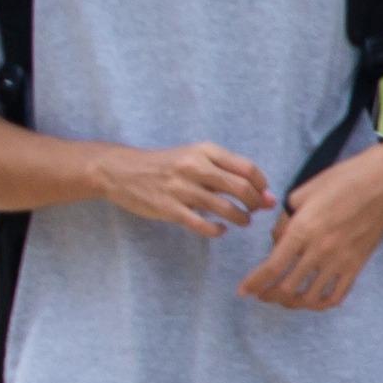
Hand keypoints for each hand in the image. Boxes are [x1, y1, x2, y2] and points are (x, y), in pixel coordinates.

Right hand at [97, 139, 274, 237]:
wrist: (119, 170)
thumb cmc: (163, 164)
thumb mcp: (192, 156)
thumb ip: (224, 171)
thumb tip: (264, 194)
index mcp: (204, 151)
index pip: (247, 169)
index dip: (262, 185)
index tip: (263, 194)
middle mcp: (194, 167)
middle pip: (241, 189)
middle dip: (256, 204)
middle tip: (256, 211)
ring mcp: (180, 188)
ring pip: (225, 208)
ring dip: (241, 219)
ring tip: (242, 221)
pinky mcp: (168, 208)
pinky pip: (202, 224)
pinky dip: (217, 230)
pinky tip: (219, 230)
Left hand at [244, 141, 382, 311]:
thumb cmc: (340, 181)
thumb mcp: (300, 194)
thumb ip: (284, 222)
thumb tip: (276, 243)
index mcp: (302, 230)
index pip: (272, 267)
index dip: (254, 283)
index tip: (243, 291)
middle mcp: (320, 250)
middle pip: (288, 287)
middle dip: (269, 294)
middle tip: (260, 294)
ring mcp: (341, 260)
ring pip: (311, 296)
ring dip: (293, 303)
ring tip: (283, 299)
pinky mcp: (358, 264)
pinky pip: (338, 294)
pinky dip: (321, 303)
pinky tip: (312, 301)